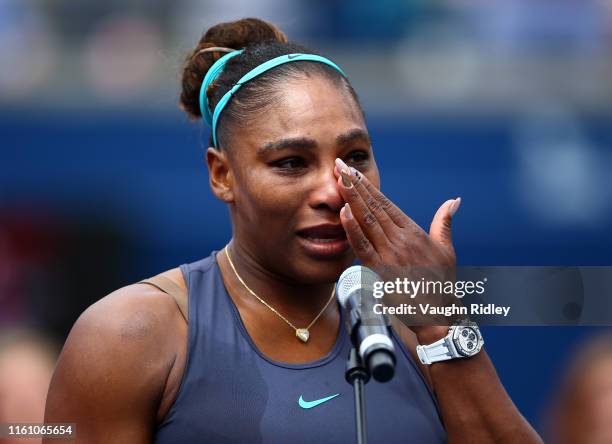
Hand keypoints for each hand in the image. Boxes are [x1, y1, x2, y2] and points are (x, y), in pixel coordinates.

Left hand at [334, 158, 460, 336]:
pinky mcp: (382, 271)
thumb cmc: (442, 284)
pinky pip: (363, 247)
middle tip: (338, 165)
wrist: (439, 316)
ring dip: (351, 198)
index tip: (353, 172)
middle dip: (354, 184)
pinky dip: (353, 229)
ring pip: (367, 220)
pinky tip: (344, 212)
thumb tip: (454, 201)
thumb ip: (444, 223)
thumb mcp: (447, 250)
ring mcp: (391, 254)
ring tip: (338, 179)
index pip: (386, 203)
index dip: (367, 186)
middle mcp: (401, 239)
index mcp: (414, 232)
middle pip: (374, 206)